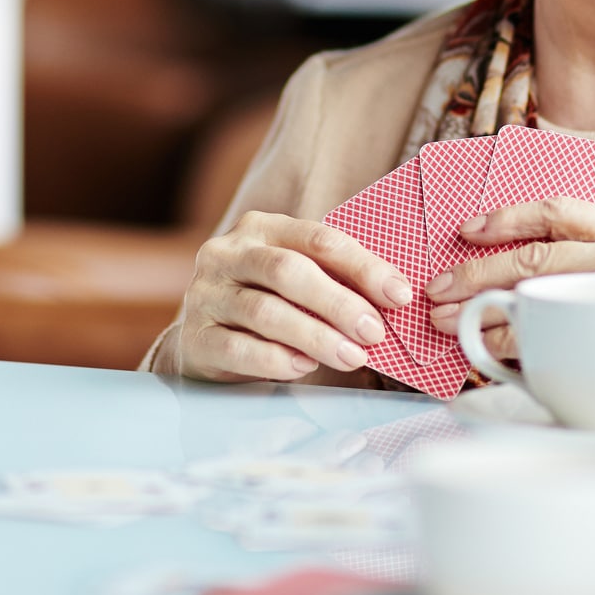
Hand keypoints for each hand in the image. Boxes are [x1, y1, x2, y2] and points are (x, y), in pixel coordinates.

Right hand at [177, 211, 412, 382]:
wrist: (205, 339)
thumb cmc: (268, 302)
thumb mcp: (297, 279)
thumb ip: (335, 279)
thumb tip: (394, 297)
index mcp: (260, 227)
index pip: (318, 239)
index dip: (363, 266)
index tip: (400, 295)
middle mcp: (227, 253)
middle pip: (288, 271)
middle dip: (339, 302)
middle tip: (374, 332)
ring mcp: (205, 294)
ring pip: (265, 312)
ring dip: (316, 336)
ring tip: (352, 357)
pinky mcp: (194, 337)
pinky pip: (238, 349)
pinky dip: (276, 359)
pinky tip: (304, 367)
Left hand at [424, 198, 594, 361]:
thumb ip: (584, 258)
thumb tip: (496, 262)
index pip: (560, 211)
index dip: (508, 218)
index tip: (467, 231)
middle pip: (537, 257)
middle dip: (477, 272)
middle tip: (438, 287)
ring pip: (536, 296)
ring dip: (480, 309)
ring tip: (446, 320)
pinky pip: (545, 337)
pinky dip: (506, 343)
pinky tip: (481, 347)